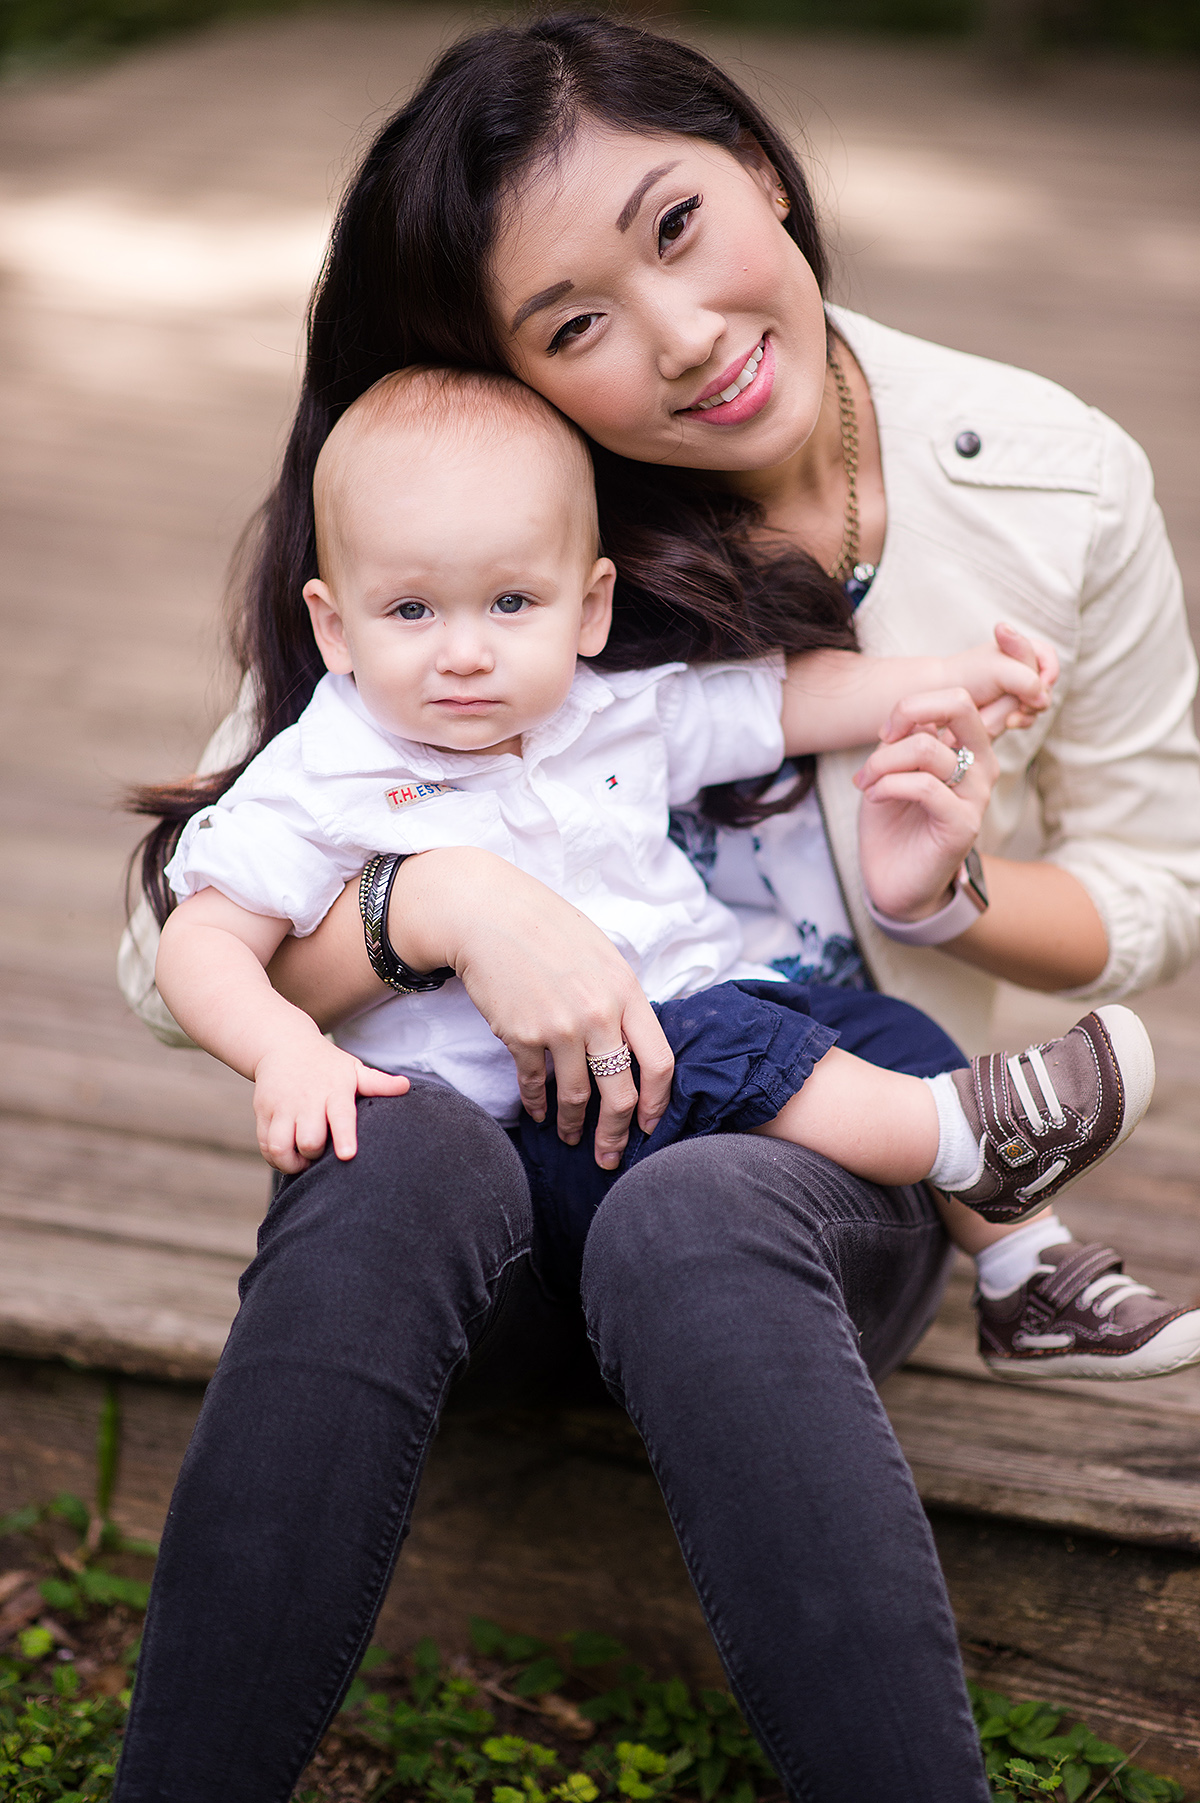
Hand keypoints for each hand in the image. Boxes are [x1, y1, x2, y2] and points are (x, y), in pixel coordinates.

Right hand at [253, 1034, 410, 1173]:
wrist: (284, 1045)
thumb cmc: (328, 1066)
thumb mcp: (353, 1070)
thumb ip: (378, 1083)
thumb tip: (407, 1086)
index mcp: (334, 1090)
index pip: (340, 1115)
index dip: (344, 1136)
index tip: (347, 1155)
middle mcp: (306, 1099)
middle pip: (309, 1139)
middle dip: (315, 1154)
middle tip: (322, 1152)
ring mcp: (282, 1106)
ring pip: (281, 1146)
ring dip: (292, 1162)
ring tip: (303, 1160)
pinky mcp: (263, 1112)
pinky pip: (266, 1146)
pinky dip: (276, 1159)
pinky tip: (288, 1156)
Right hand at [390, 849, 673, 1167]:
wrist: (489, 914)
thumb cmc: (549, 930)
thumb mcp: (603, 957)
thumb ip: (622, 1000)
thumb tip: (633, 1045)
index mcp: (627, 992)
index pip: (660, 1063)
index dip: (657, 1103)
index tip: (649, 1124)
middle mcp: (598, 1014)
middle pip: (620, 1093)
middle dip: (616, 1132)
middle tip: (609, 1155)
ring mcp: (559, 1027)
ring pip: (575, 1096)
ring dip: (573, 1125)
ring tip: (572, 1139)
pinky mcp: (520, 1034)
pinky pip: (534, 1082)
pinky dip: (536, 1104)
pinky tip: (537, 1114)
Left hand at [854, 687, 997, 922]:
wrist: (893, 879)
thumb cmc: (892, 821)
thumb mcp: (890, 769)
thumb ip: (902, 739)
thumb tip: (909, 718)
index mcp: (967, 747)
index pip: (958, 698)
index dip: (915, 703)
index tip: (886, 731)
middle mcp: (981, 765)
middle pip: (961, 705)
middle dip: (912, 708)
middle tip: (884, 736)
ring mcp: (976, 794)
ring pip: (928, 749)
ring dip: (883, 761)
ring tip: (866, 782)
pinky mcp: (963, 824)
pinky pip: (925, 787)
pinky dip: (889, 785)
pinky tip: (874, 797)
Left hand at [938, 623, 1057, 738]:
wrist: (939, 697)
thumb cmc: (967, 676)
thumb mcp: (1000, 671)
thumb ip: (1028, 680)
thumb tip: (1043, 700)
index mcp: (1018, 648)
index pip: (1048, 657)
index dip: (1048, 672)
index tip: (1038, 683)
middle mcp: (1018, 668)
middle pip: (1044, 685)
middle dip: (1032, 697)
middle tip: (1019, 704)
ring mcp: (1013, 690)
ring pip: (1035, 706)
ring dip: (1021, 712)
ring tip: (1004, 716)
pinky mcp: (1006, 710)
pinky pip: (1023, 719)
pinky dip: (1014, 722)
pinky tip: (1003, 724)